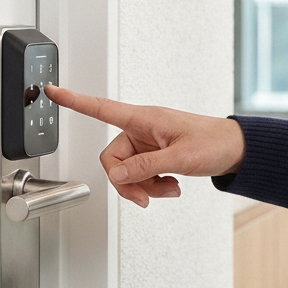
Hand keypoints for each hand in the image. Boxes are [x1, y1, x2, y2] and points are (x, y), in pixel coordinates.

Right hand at [44, 85, 245, 207]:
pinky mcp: (155, 155)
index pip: (101, 108)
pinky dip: (153, 186)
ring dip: (144, 186)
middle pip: (112, 158)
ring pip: (126, 172)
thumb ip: (145, 167)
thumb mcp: (180, 158)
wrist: (236, 150)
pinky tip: (172, 187)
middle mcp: (141, 129)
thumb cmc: (214, 142)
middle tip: (147, 196)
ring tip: (170, 189)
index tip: (52, 90)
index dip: (75, 100)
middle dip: (127, 182)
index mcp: (144, 119)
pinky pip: (140, 175)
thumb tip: (116, 176)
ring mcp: (147, 143)